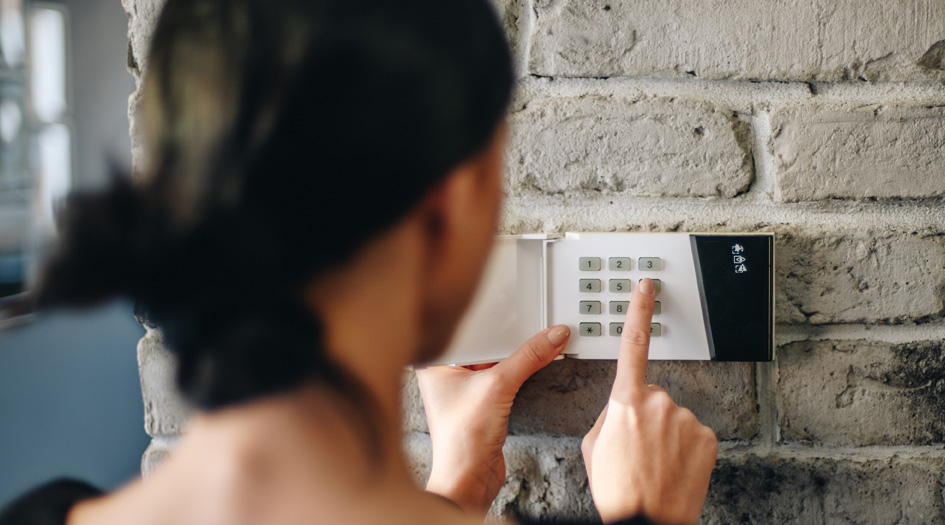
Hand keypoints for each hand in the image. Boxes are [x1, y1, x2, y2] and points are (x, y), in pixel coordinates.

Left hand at [415, 325, 570, 514]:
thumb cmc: (461, 440)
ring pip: (495, 359)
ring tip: (537, 341)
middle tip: (530, 321)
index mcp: (436, 362)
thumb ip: (528, 357)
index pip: (466, 328)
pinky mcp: (481, 401)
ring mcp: (464, 388)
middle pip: (484, 342)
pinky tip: (534, 362)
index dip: (491, 316)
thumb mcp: (498, 386)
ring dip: (516, 354)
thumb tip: (552, 336)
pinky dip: (519, 370)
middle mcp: (447, 373)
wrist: (469, 479)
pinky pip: (503, 376)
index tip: (516, 307)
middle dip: (508, 335)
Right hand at [581, 278, 717, 523]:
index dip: (639, 310)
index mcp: (625, 401)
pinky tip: (673, 467)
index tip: (646, 287)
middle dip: (644, 415)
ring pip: (673, 417)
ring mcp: (686, 419)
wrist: (646, 521)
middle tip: (635, 448)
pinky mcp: (707, 437)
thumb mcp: (594, 445)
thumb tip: (623, 406)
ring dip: (664, 435)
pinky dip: (685, 448)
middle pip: (651, 395)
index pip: (633, 344)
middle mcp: (658, 403)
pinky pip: (692, 433)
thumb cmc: (617, 489)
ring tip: (653, 464)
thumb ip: (608, 413)